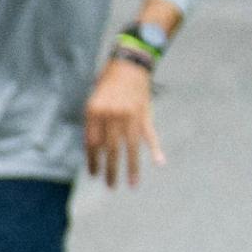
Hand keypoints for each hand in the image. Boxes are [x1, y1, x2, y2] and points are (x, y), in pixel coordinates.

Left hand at [83, 56, 163, 185]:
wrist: (129, 65)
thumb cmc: (107, 86)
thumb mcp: (93, 102)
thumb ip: (93, 125)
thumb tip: (93, 149)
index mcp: (95, 112)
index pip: (92, 143)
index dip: (93, 160)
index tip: (94, 174)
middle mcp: (112, 115)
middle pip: (111, 149)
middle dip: (111, 169)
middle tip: (111, 185)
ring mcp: (131, 116)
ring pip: (131, 147)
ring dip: (131, 167)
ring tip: (131, 184)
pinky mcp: (145, 115)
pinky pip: (151, 135)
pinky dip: (155, 149)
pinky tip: (159, 162)